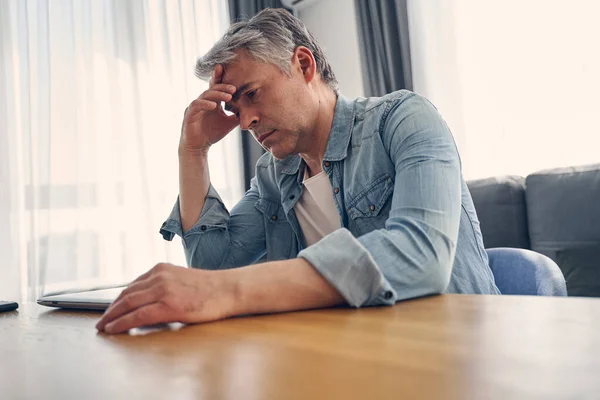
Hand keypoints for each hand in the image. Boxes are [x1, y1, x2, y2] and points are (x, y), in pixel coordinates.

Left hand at [96, 263, 236, 333]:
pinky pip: (137, 316)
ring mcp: (163, 290)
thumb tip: (149, 301)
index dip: (118, 300)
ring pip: (127, 304)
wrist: (229, 289)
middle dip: (111, 309)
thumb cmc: (210, 288)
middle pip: (126, 294)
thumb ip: (164, 285)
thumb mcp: (182, 279)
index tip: (111, 309)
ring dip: (111, 317)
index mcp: (161, 269)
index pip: (132, 285)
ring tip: (103, 327)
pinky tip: (114, 329)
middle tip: (101, 321)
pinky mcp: (168, 305)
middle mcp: (159, 276)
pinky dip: (122, 323)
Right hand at [180, 64, 238, 152]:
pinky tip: (214, 106)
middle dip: (223, 86)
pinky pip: (196, 105)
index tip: (229, 72)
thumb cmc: (211, 134)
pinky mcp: (189, 114)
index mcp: (212, 102)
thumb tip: (251, 111)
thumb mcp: (229, 124)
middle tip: (234, 88)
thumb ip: (237, 116)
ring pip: (205, 95)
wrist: (198, 147)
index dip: (221, 78)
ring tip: (229, 97)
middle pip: (212, 88)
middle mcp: (203, 102)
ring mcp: (195, 107)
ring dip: (217, 94)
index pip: (216, 87)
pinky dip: (205, 104)